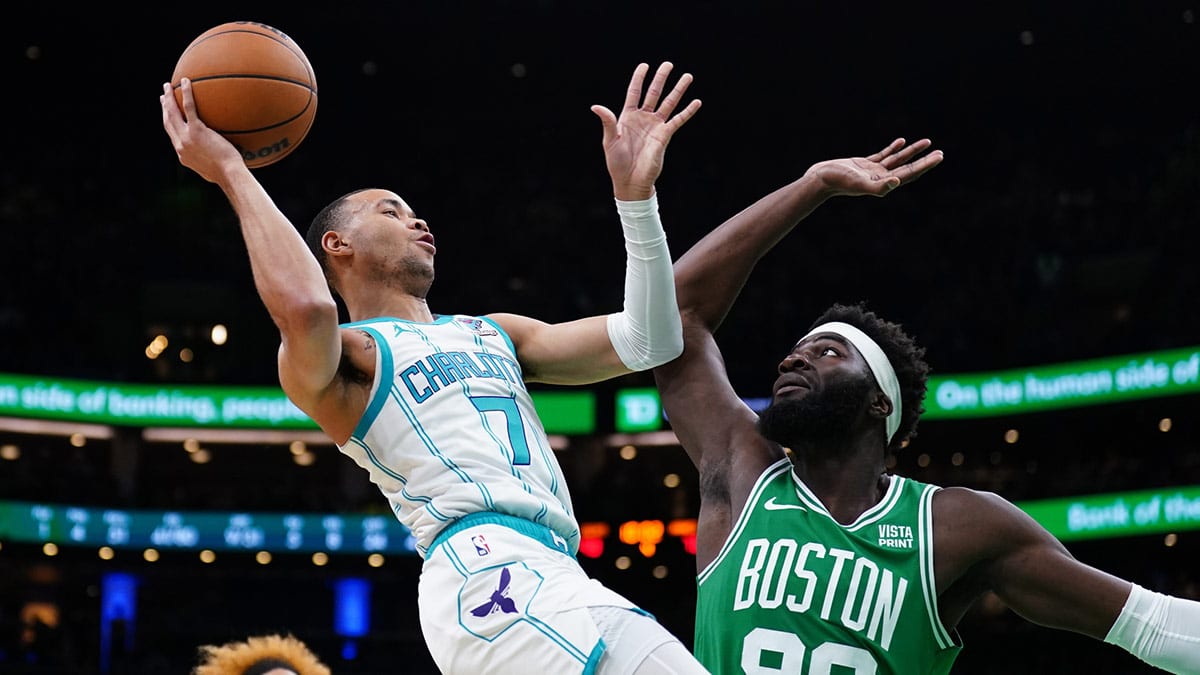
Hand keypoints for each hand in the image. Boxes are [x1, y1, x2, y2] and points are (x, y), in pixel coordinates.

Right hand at [160, 79, 246, 184]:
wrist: (229, 175)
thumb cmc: (228, 175)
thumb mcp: (215, 170)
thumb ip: (212, 159)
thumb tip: (222, 155)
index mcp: (183, 154)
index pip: (172, 135)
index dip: (168, 122)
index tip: (166, 112)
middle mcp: (180, 145)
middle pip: (168, 122)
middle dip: (164, 107)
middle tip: (163, 96)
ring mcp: (186, 138)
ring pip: (172, 113)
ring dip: (168, 98)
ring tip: (168, 85)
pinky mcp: (196, 131)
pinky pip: (189, 108)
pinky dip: (186, 93)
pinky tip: (187, 82)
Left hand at [592, 62, 701, 200]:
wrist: (631, 181)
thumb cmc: (617, 163)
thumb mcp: (610, 141)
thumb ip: (607, 122)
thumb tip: (595, 106)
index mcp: (627, 117)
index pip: (634, 92)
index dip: (639, 78)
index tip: (644, 65)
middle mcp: (643, 118)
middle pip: (653, 93)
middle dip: (661, 78)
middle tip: (668, 64)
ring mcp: (655, 126)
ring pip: (668, 103)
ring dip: (678, 90)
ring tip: (688, 76)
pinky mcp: (665, 136)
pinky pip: (678, 120)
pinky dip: (688, 111)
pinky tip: (696, 102)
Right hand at [808, 138, 943, 197]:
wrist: (819, 179)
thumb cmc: (838, 182)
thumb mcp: (859, 183)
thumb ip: (878, 187)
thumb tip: (896, 181)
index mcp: (883, 184)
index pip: (909, 174)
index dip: (925, 165)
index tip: (939, 156)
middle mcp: (881, 179)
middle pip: (908, 168)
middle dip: (924, 161)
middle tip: (940, 153)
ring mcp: (873, 172)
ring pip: (897, 160)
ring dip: (912, 152)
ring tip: (927, 142)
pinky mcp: (864, 165)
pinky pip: (883, 155)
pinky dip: (893, 149)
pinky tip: (900, 141)